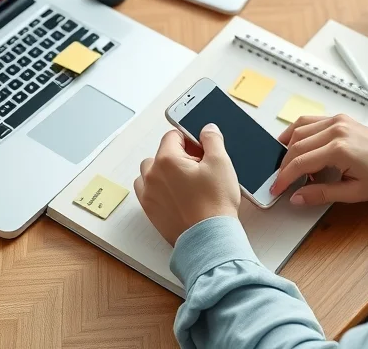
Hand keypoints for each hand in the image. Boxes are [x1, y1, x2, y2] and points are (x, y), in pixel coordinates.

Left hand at [134, 124, 240, 245]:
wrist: (209, 238)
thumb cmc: (215, 203)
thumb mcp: (221, 163)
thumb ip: (212, 139)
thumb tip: (207, 129)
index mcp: (167, 159)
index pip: (173, 136)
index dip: (189, 141)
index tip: (200, 152)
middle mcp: (152, 175)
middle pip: (160, 153)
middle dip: (177, 157)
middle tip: (197, 170)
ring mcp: (148, 194)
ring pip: (150, 172)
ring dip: (164, 172)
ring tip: (185, 183)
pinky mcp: (149, 210)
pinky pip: (147, 191)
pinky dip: (157, 189)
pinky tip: (176, 196)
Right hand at [270, 114, 367, 205]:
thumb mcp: (354, 192)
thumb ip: (322, 194)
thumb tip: (298, 197)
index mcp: (339, 149)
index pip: (300, 163)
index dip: (284, 178)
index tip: (276, 188)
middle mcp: (336, 130)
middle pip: (296, 146)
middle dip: (284, 165)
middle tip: (280, 181)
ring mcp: (337, 121)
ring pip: (298, 129)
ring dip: (288, 147)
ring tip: (286, 165)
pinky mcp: (339, 119)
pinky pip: (309, 121)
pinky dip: (297, 132)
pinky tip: (294, 144)